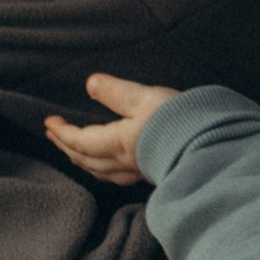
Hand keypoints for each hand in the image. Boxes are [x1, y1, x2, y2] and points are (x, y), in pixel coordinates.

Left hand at [45, 73, 180, 185]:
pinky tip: (108, 167)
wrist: (211, 147)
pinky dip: (102, 169)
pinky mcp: (153, 174)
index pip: (80, 141)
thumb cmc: (179, 121)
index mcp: (117, 142)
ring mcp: (138, 171)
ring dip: (82, 160)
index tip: (48, 122)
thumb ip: (116, 92)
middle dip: (66, 147)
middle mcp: (123, 162)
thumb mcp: (145, 98)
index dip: (62, 132)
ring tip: (74, 152)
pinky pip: (116, 176)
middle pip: (85, 159)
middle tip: (53, 135)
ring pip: (99, 171)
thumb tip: (90, 83)